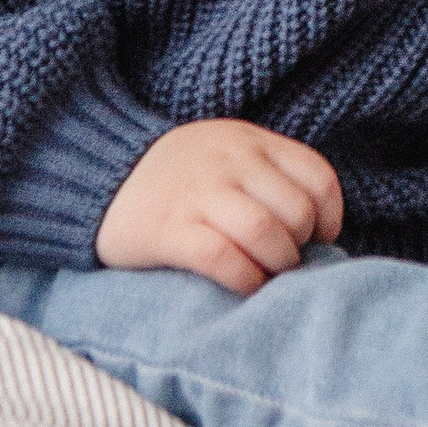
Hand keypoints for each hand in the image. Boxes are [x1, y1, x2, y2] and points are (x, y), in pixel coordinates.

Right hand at [95, 121, 345, 293]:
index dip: (328, 216)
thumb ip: (266, 175)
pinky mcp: (170, 229)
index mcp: (248, 140)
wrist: (98, 174)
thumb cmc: (176, 176)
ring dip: (276, 265)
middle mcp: (229, 161)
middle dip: (299, 247)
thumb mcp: (225, 153)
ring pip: (266, 233)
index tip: (317, 238)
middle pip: (295, 211)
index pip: (317, 176)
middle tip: (282, 262)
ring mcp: (199, 193)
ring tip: (265, 275)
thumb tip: (318, 231)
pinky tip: (242, 286)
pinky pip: (224, 259)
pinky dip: (245, 279)